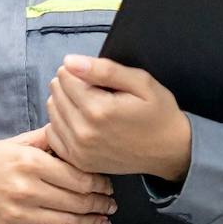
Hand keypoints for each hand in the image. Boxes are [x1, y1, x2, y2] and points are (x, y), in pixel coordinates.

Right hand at [0, 127, 117, 223]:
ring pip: (67, 223)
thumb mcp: (13, 142)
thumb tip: (71, 131)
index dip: (99, 182)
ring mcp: (19, 215)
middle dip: (100, 203)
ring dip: (90, 223)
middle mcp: (26, 189)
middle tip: (111, 203)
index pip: (77, 176)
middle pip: (76, 201)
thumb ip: (44, 138)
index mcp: (29, 162)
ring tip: (103, 221)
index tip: (108, 183)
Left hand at [45, 55, 191, 181]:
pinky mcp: (78, 162)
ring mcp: (79, 151)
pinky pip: (53, 133)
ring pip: (52, 111)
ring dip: (66, 102)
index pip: (65, 76)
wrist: (169, 151)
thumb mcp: (140, 82)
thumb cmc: (157, 112)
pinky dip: (62, 123)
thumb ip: (104, 70)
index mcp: (98, 110)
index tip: (97, 76)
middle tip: (95, 89)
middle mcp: (84, 132)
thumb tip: (69, 61)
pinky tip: (80, 120)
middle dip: (71, 84)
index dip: (80, 70)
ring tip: (89, 103)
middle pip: (56, 92)